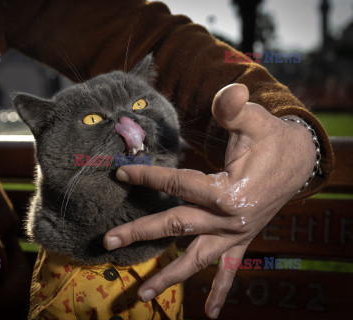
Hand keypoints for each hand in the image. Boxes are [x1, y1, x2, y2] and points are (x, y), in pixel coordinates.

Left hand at [103, 84, 316, 318]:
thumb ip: (235, 109)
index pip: (179, 184)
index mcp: (229, 191)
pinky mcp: (242, 241)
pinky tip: (208, 312)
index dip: (148, 176)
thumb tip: (228, 90)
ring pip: (197, 258)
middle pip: (177, 226)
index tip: (121, 174)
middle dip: (140, 232)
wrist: (300, 162)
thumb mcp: (255, 120)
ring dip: (169, 275)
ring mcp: (236, 235)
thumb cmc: (271, 140)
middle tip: (108, 239)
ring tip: (143, 293)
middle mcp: (230, 220)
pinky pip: (231, 271)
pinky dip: (219, 292)